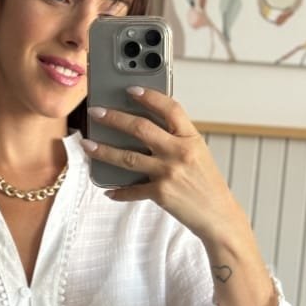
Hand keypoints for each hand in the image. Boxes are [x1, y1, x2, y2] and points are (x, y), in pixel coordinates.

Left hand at [84, 87, 243, 245]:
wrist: (219, 215)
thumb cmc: (207, 184)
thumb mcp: (198, 154)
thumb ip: (176, 140)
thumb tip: (144, 129)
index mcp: (191, 138)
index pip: (170, 108)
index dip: (150, 96)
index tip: (131, 89)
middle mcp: (179, 152)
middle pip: (140, 128)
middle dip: (114, 118)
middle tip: (95, 112)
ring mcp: (169, 172)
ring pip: (127, 157)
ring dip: (103, 150)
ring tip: (87, 145)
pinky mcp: (161, 193)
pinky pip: (132, 190)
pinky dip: (118, 191)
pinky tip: (108, 191)